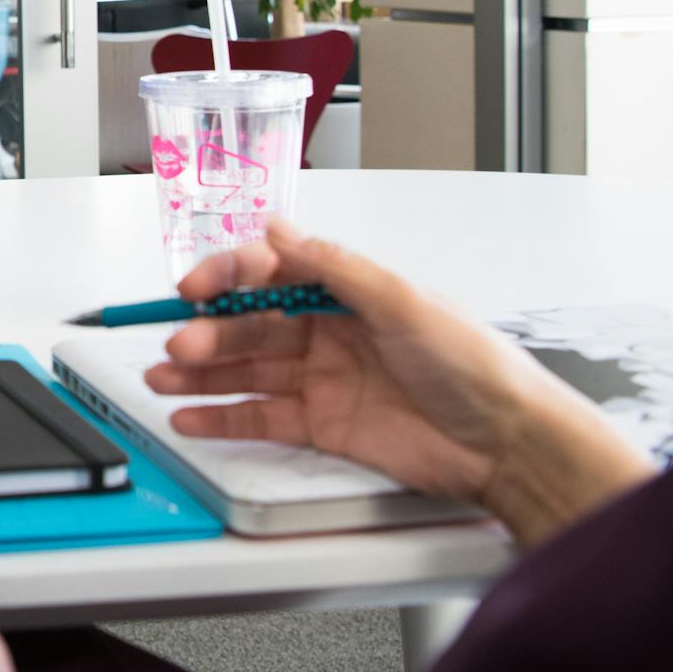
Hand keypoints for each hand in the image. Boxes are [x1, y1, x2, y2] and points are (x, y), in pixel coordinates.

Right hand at [145, 219, 652, 543]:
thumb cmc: (474, 365)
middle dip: (208, 332)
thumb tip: (278, 229)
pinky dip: (221, 418)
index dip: (229, 276)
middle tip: (178, 344)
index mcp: (347, 292)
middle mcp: (329, 332)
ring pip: (246, 372)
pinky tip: (188, 416)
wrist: (508, 442)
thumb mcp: (403, 300)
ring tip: (163, 377)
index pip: (271, 274)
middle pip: (251, 326)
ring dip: (201, 372)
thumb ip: (333, 267)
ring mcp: (322, 380)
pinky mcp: (323, 427)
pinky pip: (260, 419)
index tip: (195, 286)